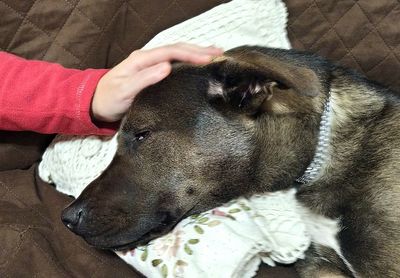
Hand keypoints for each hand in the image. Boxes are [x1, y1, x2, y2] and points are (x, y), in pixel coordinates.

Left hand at [91, 43, 222, 121]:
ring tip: (213, 55)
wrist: (95, 104)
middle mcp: (146, 58)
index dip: (191, 54)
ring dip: (195, 53)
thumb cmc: (109, 99)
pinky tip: (195, 64)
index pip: (171, 52)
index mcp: (141, 60)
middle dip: (199, 50)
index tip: (209, 59)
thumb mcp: (124, 91)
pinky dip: (187, 61)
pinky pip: (173, 62)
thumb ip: (144, 79)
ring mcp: (149, 64)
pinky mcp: (151, 73)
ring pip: (176, 54)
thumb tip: (167, 67)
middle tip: (220, 53)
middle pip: (177, 49)